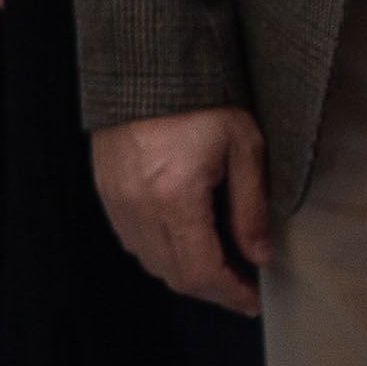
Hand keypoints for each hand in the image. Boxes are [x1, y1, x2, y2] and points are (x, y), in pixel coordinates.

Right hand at [92, 107, 271, 317]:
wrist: (149, 64)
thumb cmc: (200, 99)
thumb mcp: (243, 147)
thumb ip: (251, 208)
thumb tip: (259, 255)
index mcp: (175, 197)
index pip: (202, 272)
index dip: (231, 294)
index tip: (253, 301)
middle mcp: (140, 207)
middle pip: (175, 275)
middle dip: (212, 289)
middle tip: (242, 286)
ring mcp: (118, 201)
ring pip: (152, 263)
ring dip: (186, 273)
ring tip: (217, 265)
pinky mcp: (107, 191)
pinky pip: (133, 241)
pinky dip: (160, 252)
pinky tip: (184, 241)